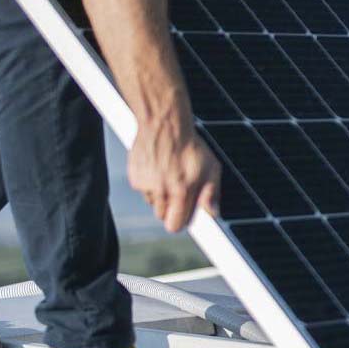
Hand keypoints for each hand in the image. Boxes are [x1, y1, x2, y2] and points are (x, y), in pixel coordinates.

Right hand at [129, 115, 220, 230]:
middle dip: (171, 209)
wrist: (164, 122)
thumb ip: (212, 192)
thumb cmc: (190, 144)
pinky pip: (143, 190)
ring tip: (169, 174)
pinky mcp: (135, 177)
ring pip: (153, 203)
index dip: (181, 221)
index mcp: (181, 191)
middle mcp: (162, 190)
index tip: (184, 218)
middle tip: (178, 193)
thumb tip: (213, 213)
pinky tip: (158, 167)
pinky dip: (150, 183)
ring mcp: (146, 184)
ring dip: (160, 195)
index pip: (176, 225)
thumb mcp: (211, 167)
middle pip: (163, 216)